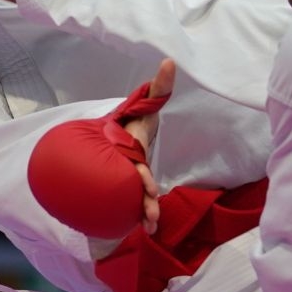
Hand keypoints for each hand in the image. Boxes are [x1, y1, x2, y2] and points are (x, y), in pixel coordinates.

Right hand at [121, 59, 175, 234]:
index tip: (151, 188)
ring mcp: (130, 173)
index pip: (135, 160)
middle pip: (134, 183)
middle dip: (143, 200)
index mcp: (130, 146)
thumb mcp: (149, 102)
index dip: (142, 175)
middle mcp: (128, 162)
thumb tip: (170, 62)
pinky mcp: (135, 182)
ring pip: (134, 194)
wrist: (122, 132)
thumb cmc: (136, 118)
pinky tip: (151, 230)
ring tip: (151, 227)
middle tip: (151, 216)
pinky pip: (136, 198)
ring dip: (142, 210)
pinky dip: (141, 214)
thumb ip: (159, 85)